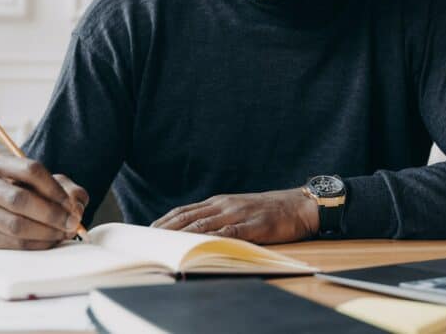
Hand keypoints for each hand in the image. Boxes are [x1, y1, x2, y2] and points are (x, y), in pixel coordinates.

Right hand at [0, 155, 88, 249]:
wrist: (6, 212)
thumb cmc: (31, 193)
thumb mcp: (50, 184)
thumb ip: (69, 191)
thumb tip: (77, 207)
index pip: (30, 170)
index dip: (54, 188)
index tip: (71, 204)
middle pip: (19, 199)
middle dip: (51, 213)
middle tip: (72, 222)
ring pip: (15, 224)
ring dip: (46, 232)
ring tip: (64, 232)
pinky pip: (12, 244)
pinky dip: (37, 244)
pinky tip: (50, 240)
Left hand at [150, 188, 319, 243]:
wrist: (297, 205)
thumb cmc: (266, 210)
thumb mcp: (238, 208)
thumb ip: (218, 217)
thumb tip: (194, 230)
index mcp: (220, 201)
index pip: (186, 210)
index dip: (166, 220)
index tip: (148, 229)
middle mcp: (225, 205)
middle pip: (189, 217)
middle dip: (167, 228)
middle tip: (149, 239)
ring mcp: (239, 214)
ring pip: (205, 224)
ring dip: (183, 234)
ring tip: (166, 244)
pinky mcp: (253, 225)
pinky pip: (231, 232)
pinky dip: (214, 238)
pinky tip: (202, 245)